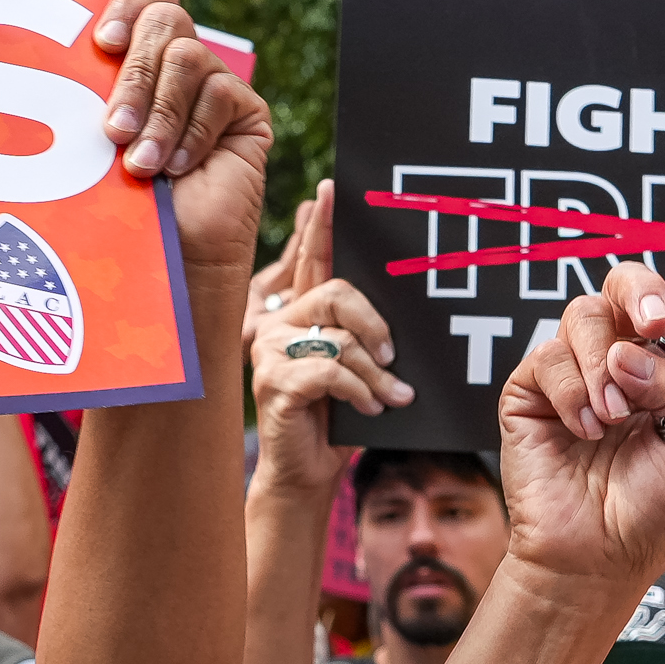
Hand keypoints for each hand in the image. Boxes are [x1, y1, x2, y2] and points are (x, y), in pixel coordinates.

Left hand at [94, 0, 271, 286]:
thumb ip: (93, 94)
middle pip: (166, 18)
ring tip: (141, 166)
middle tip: (113, 130)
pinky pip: (220, 95)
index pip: (145, 0)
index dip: (127, 4)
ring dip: (159, 114)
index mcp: (138, 60)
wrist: (170, 264)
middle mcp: (178, 66)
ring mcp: (213, 88)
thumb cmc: (123, 210)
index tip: (103, 42)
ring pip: (188, 56)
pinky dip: (192, 133)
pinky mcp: (246, 114)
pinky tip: (179, 168)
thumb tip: (68, 56)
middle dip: (134, 74)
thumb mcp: (95, 141)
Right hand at [247, 181, 404, 496]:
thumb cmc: (337, 420)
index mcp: (298, 315)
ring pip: (339, 339)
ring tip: (390, 397)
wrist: (308, 472)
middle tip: (393, 353)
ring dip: (375, 373)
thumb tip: (394, 316)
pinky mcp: (274, 382)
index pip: (311, 262)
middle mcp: (277, 325)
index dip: (321, 228)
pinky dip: (359, 391)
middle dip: (374, 323)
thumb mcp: (357, 370)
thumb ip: (363, 337)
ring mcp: (270, 353)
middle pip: (335, 293)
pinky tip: (368, 408)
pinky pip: (330, 371)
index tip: (332, 192)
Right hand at [497, 258, 664, 593]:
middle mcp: (622, 362)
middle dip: (643, 294)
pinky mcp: (531, 393)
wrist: (598, 560)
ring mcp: (575, 374)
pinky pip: (548, 358)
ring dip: (605, 359)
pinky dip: (572, 391)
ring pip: (584, 313)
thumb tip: (628, 352)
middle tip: (654, 326)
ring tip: (616, 414)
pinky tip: (586, 430)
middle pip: (626, 287)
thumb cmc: (648, 514)